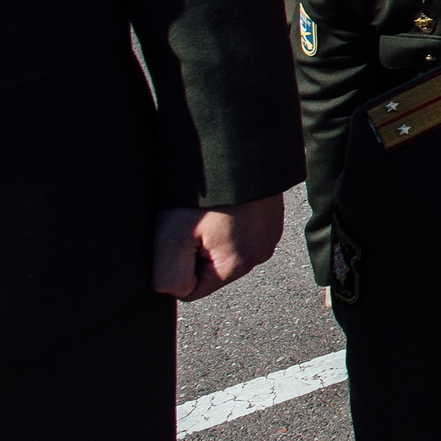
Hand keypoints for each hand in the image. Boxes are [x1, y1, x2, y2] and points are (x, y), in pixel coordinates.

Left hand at [152, 195, 282, 301]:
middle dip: (194, 249)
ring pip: (223, 249)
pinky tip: (222, 204)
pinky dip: (228, 220)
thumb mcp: (171, 237)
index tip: (178, 236)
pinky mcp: (272, 216)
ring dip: (210, 234)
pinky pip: (241, 230)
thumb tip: (175, 291)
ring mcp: (269, 235)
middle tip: (190, 220)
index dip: (174, 266)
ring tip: (207, 210)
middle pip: (208, 269)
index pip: (190, 290)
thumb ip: (168, 277)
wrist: (239, 149)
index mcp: (236, 266)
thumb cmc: (205, 191)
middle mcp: (259, 255)